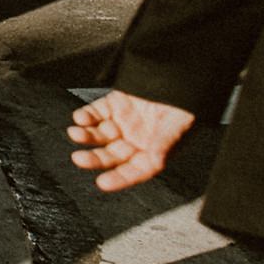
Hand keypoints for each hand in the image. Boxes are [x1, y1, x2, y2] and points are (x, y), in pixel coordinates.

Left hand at [69, 90, 194, 190]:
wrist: (182, 79)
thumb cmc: (188, 108)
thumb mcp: (180, 127)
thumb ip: (165, 144)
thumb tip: (156, 161)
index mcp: (153, 153)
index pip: (135, 171)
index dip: (119, 179)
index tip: (103, 183)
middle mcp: (136, 141)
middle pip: (112, 155)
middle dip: (95, 158)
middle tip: (79, 159)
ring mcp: (124, 123)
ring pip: (100, 135)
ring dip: (86, 136)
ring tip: (75, 133)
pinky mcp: (115, 104)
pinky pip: (97, 113)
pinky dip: (87, 116)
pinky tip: (80, 118)